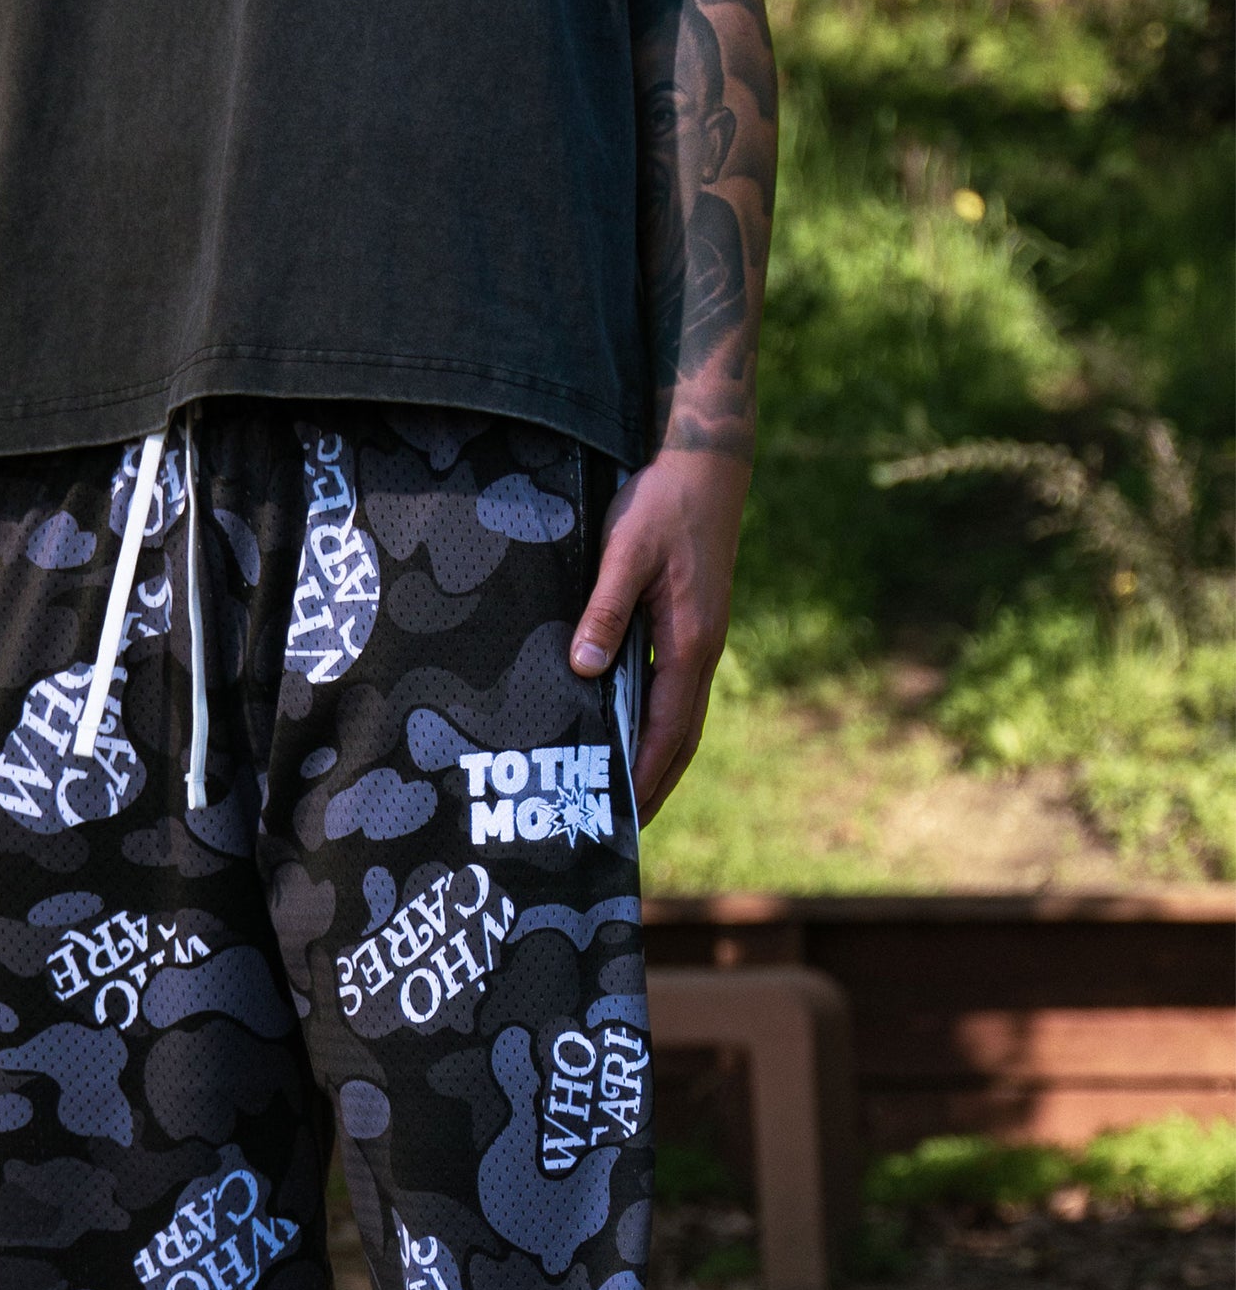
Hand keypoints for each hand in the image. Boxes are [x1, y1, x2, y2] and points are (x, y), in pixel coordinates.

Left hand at [569, 449, 751, 823]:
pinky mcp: (691, 625)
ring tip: (627, 798)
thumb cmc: (663, 500)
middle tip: (623, 830)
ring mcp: (699, 639)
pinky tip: (629, 734)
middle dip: (655, 785)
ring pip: (681, 718)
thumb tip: (584, 668)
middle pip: (681, 738)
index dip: (645, 776)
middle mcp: (701, 650)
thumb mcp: (627, 549)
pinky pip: (674, 691)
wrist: (706, 459)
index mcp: (690, 641)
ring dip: (658, 761)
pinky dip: (656, 724)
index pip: (668, 729)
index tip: (623, 816)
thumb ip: (606, 609)